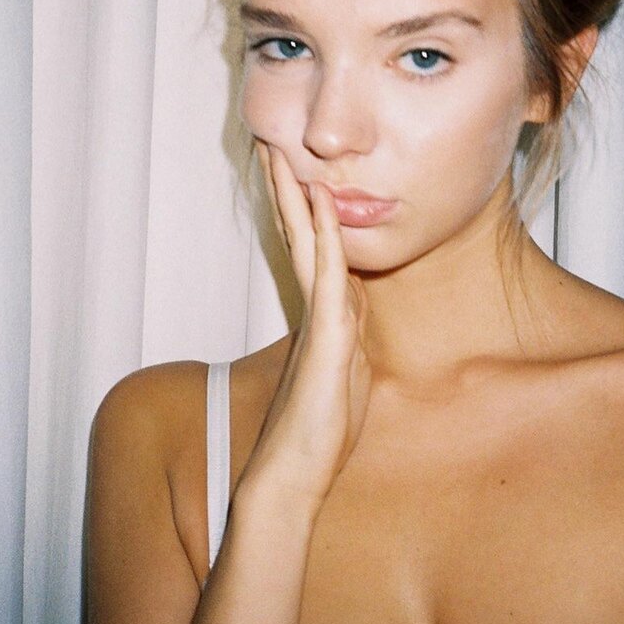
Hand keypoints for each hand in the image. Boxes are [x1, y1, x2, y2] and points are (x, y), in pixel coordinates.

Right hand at [245, 142, 371, 507]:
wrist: (291, 476)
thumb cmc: (321, 431)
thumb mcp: (347, 371)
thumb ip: (348, 334)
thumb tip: (353, 307)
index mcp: (324, 314)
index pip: (311, 249)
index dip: (303, 210)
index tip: (296, 173)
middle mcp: (316, 308)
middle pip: (299, 236)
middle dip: (287, 191)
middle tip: (270, 146)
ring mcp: (319, 319)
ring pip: (307, 244)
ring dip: (297, 198)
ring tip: (282, 156)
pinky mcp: (327, 338)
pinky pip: (328, 274)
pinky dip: (326, 235)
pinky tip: (322, 202)